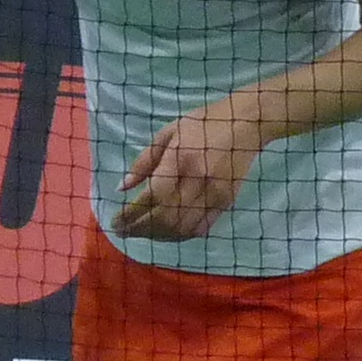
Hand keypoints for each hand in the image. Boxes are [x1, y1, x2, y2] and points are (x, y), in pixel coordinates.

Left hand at [112, 100, 264, 239]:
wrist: (245, 124)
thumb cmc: (203, 124)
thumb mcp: (168, 133)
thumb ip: (144, 161)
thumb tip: (123, 187)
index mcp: (181, 159)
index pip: (152, 196)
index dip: (131, 214)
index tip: (116, 222)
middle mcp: (198, 181)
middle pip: (165, 217)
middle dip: (140, 228)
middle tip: (123, 231)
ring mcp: (214, 195)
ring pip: (181, 228)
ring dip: (158, 236)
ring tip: (141, 233)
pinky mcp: (225, 204)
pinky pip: (200, 229)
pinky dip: (179, 235)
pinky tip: (166, 233)